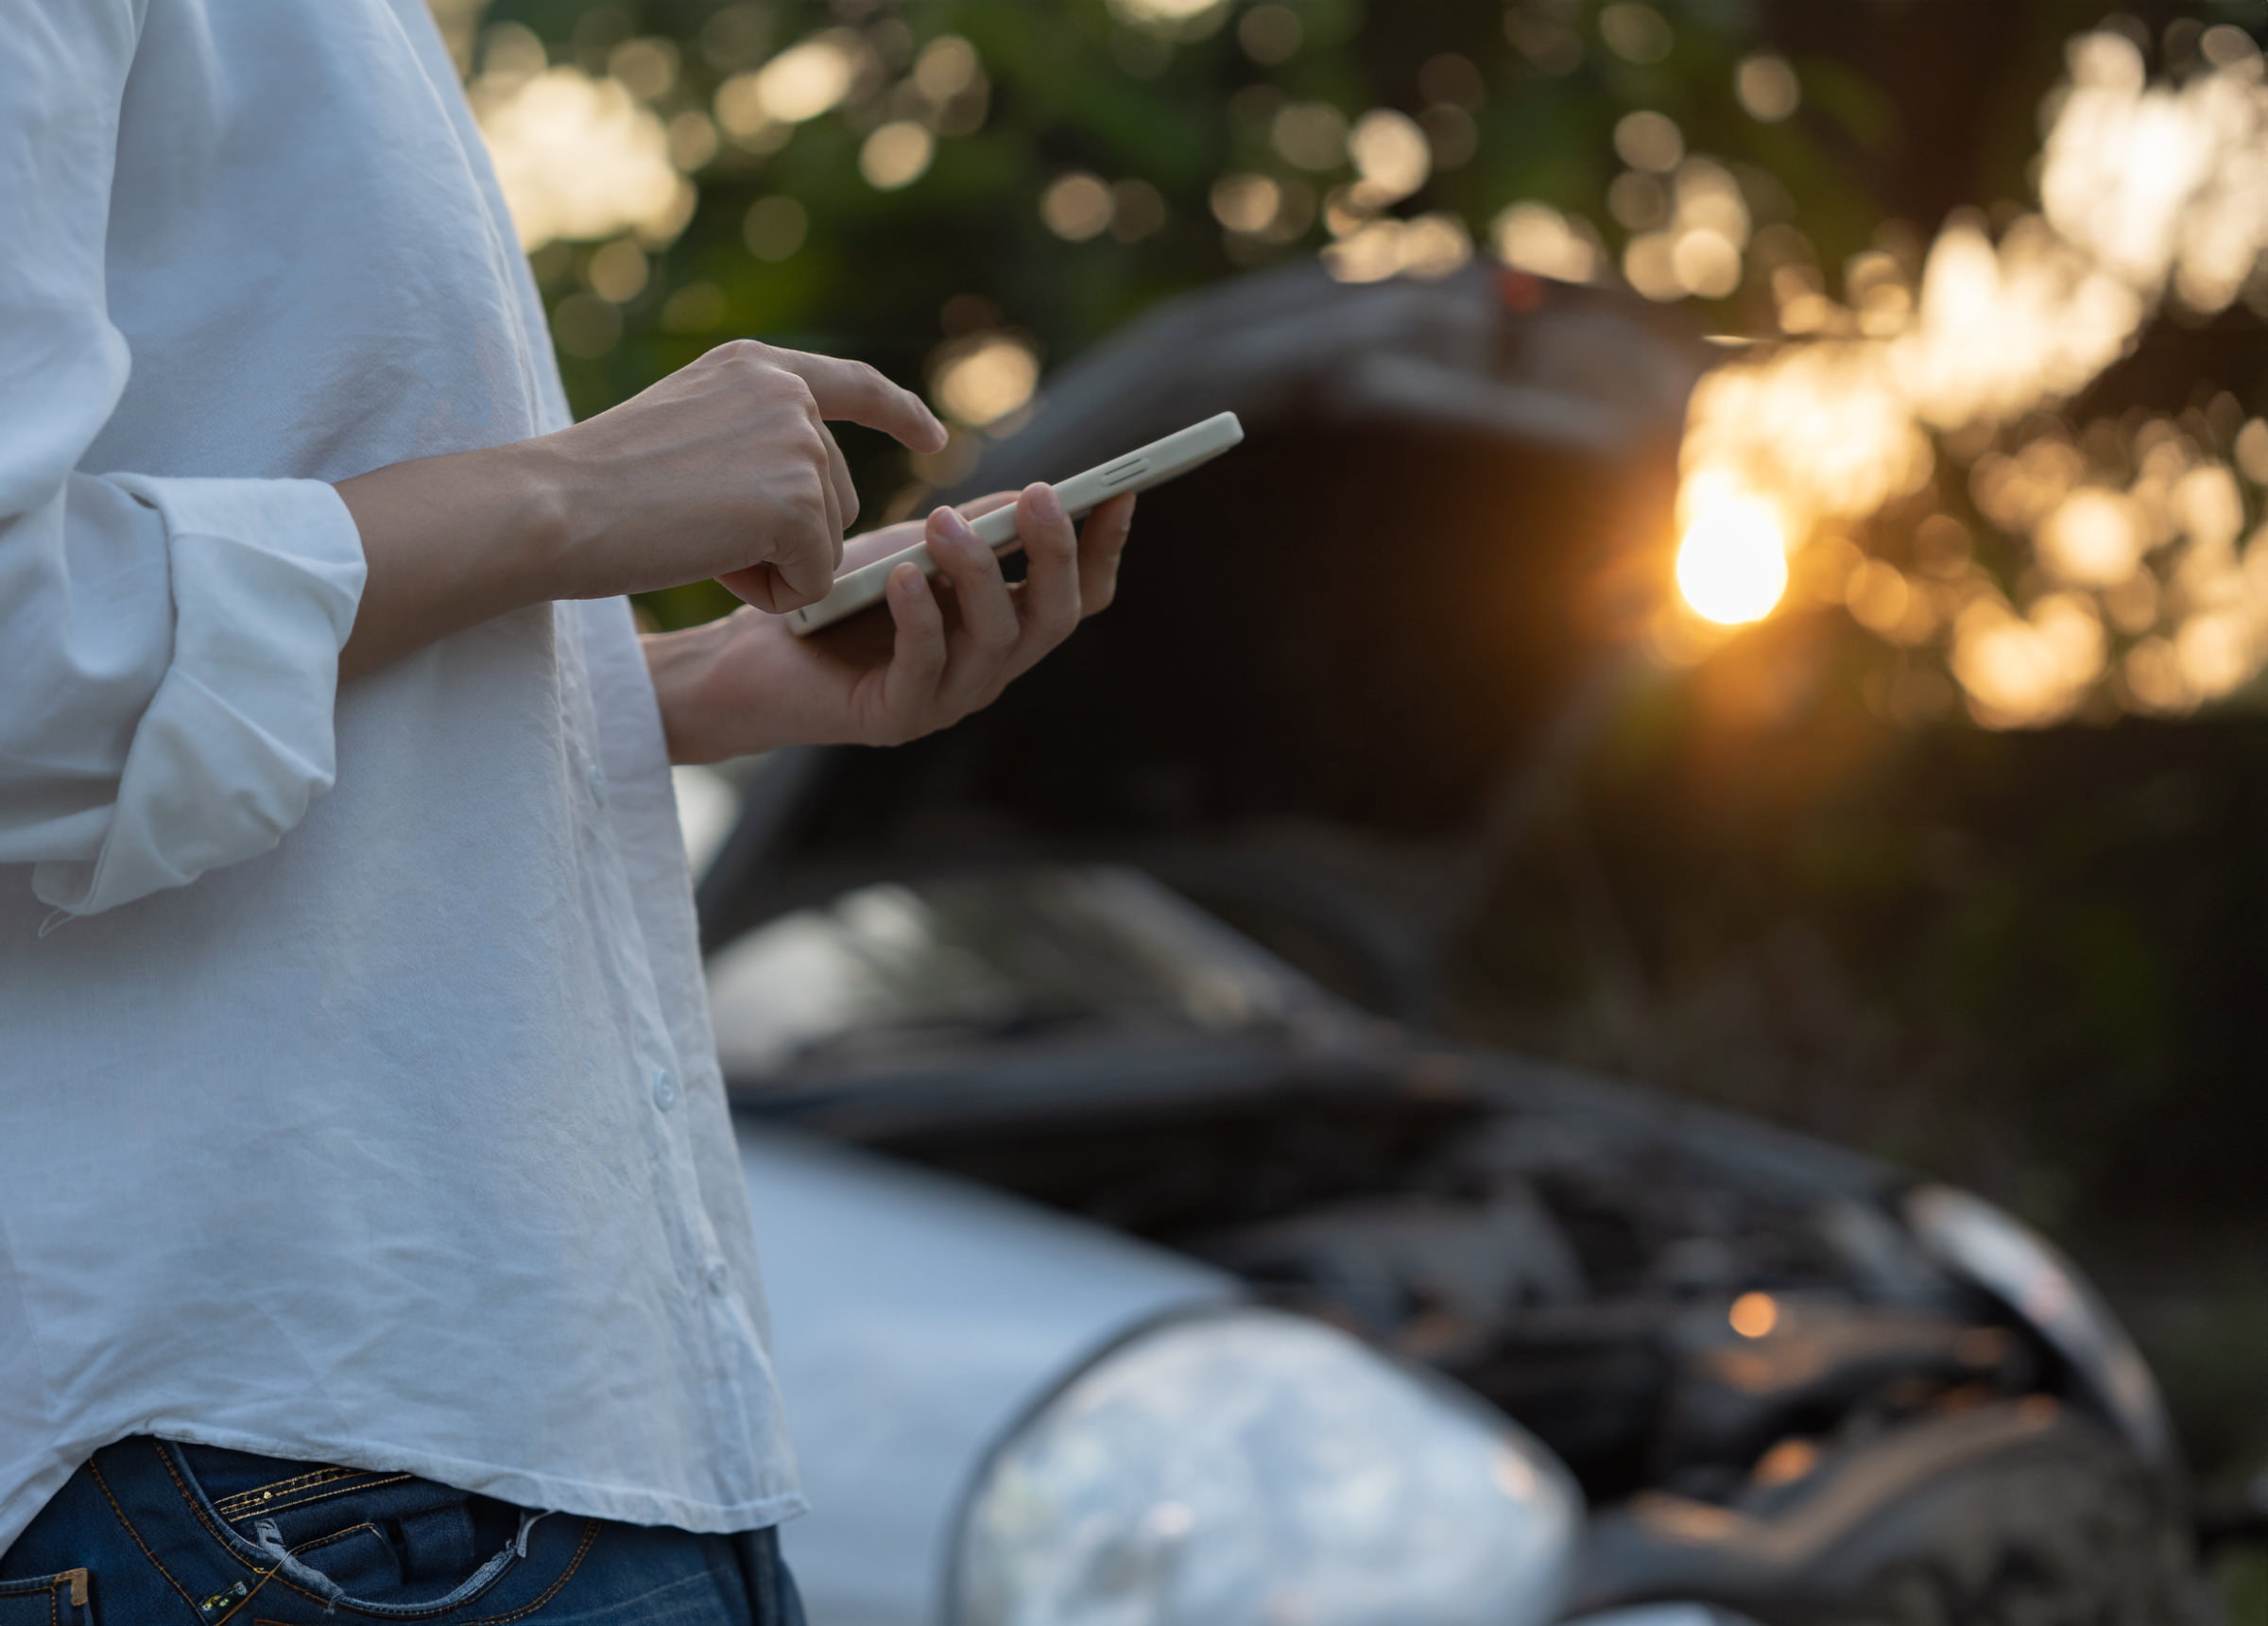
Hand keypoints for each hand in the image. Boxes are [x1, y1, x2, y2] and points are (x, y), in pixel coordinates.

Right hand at [333, 340, 947, 678]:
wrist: (556, 507)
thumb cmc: (600, 486)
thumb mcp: (686, 429)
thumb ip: (751, 435)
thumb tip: (815, 480)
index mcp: (756, 367)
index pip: (852, 384)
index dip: (898, 413)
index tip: (934, 436)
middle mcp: (787, 395)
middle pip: (836, 497)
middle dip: (785, 536)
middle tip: (696, 528)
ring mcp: (798, 445)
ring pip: (827, 543)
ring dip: (771, 564)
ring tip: (695, 539)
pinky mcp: (799, 502)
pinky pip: (814, 579)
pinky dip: (769, 591)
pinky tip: (710, 563)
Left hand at [646, 483, 1136, 762]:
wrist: (748, 656)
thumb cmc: (835, 600)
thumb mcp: (912, 549)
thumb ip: (974, 530)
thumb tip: (1035, 496)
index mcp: (1004, 628)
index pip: (1079, 595)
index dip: (1105, 549)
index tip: (1119, 492)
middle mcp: (989, 669)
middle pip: (1055, 619)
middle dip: (1056, 556)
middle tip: (1041, 497)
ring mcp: (947, 700)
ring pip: (997, 642)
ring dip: (980, 577)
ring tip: (946, 523)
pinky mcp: (895, 720)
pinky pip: (924, 668)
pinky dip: (919, 619)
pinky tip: (904, 577)